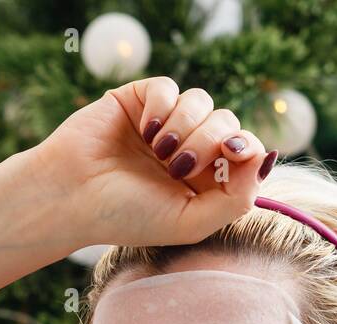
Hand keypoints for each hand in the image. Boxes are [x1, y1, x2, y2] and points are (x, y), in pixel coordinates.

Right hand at [28, 76, 275, 249]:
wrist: (72, 196)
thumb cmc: (127, 216)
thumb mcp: (190, 222)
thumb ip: (237, 198)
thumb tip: (265, 158)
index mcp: (205, 181)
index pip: (246, 152)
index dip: (246, 148)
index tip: (229, 156)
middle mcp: (189, 150)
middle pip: (228, 122)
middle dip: (210, 140)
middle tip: (179, 166)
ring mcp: (165, 124)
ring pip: (202, 102)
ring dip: (186, 126)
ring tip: (160, 151)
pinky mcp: (140, 101)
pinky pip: (169, 88)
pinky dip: (163, 107)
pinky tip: (146, 131)